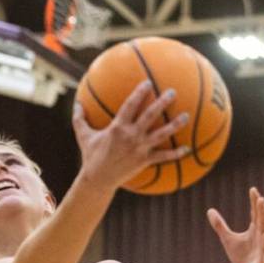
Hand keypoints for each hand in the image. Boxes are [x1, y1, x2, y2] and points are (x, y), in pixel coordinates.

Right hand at [72, 81, 190, 191]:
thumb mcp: (83, 136)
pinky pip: (163, 156)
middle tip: (172, 92)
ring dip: (175, 125)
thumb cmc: (90, 156)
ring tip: (186, 116)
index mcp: (117, 127)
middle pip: (150, 115)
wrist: (97, 180)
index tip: (148, 82)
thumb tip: (76, 103)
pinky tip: (187, 149)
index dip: (139, 92)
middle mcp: (131, 136)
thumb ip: (79, 119)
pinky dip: (176, 153)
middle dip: (162, 102)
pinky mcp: (145, 161)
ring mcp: (140, 148)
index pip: (130, 105)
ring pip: (161, 134)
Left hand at [208, 187, 263, 262]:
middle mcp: (262, 238)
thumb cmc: (240, 256)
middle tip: (261, 199)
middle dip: (262, 211)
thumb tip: (209, 210)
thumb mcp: (227, 238)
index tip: (253, 189)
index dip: (254, 202)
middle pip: (263, 222)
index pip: (256, 214)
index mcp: (255, 231)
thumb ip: (220, 225)